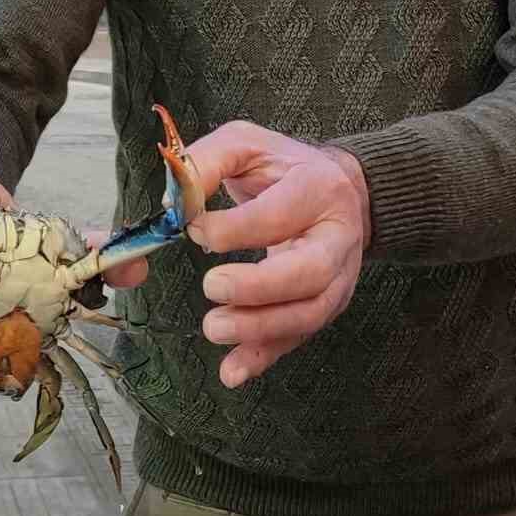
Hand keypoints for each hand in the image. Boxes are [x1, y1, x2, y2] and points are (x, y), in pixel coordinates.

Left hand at [182, 122, 370, 387]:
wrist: (342, 190)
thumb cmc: (282, 167)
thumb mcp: (245, 143)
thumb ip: (205, 162)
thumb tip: (173, 205)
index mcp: (317, 188)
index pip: (278, 215)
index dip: (234, 228)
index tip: (193, 229)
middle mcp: (336, 237)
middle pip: (308, 273)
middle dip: (258, 288)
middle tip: (211, 287)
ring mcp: (338, 277)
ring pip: (308, 314)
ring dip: (260, 330)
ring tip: (213, 328)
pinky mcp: (327, 305)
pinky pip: (299, 338)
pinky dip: (266, 357)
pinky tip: (232, 372)